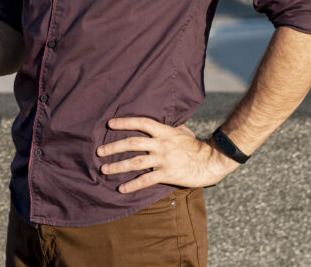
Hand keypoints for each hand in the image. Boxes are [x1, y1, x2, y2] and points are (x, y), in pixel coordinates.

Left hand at [98, 117, 239, 192]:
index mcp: (164, 131)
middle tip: (99, 151)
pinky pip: (146, 180)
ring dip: (118, 166)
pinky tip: (121, 189)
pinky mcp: (167, 174)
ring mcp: (163, 159)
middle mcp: (161, 144)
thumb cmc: (195, 145)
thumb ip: (166, 127)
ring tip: (104, 169)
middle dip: (113, 147)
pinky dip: (132, 185)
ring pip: (135, 162)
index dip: (124, 122)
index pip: (141, 123)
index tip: (109, 124)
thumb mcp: (181, 131)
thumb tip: (155, 121)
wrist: (211, 161)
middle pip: (132, 143)